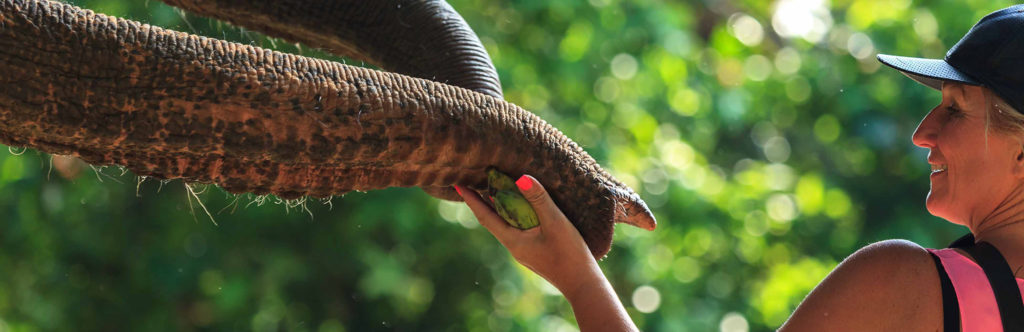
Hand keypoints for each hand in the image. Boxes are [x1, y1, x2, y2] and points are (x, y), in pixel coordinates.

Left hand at [456, 175, 598, 295]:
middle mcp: (514, 246)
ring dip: (499, 207)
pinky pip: (518, 228)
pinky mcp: (535, 251)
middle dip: (483, 201)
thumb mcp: (555, 222)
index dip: (472, 200)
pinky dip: (514, 213)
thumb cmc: (569, 254)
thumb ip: (539, 199)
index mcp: (512, 240)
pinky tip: (522, 206)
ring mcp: (524, 250)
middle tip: (474, 180)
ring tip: (493, 188)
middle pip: (493, 219)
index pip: (485, 217)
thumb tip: (521, 177)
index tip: (458, 185)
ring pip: (506, 224)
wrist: (583, 284)